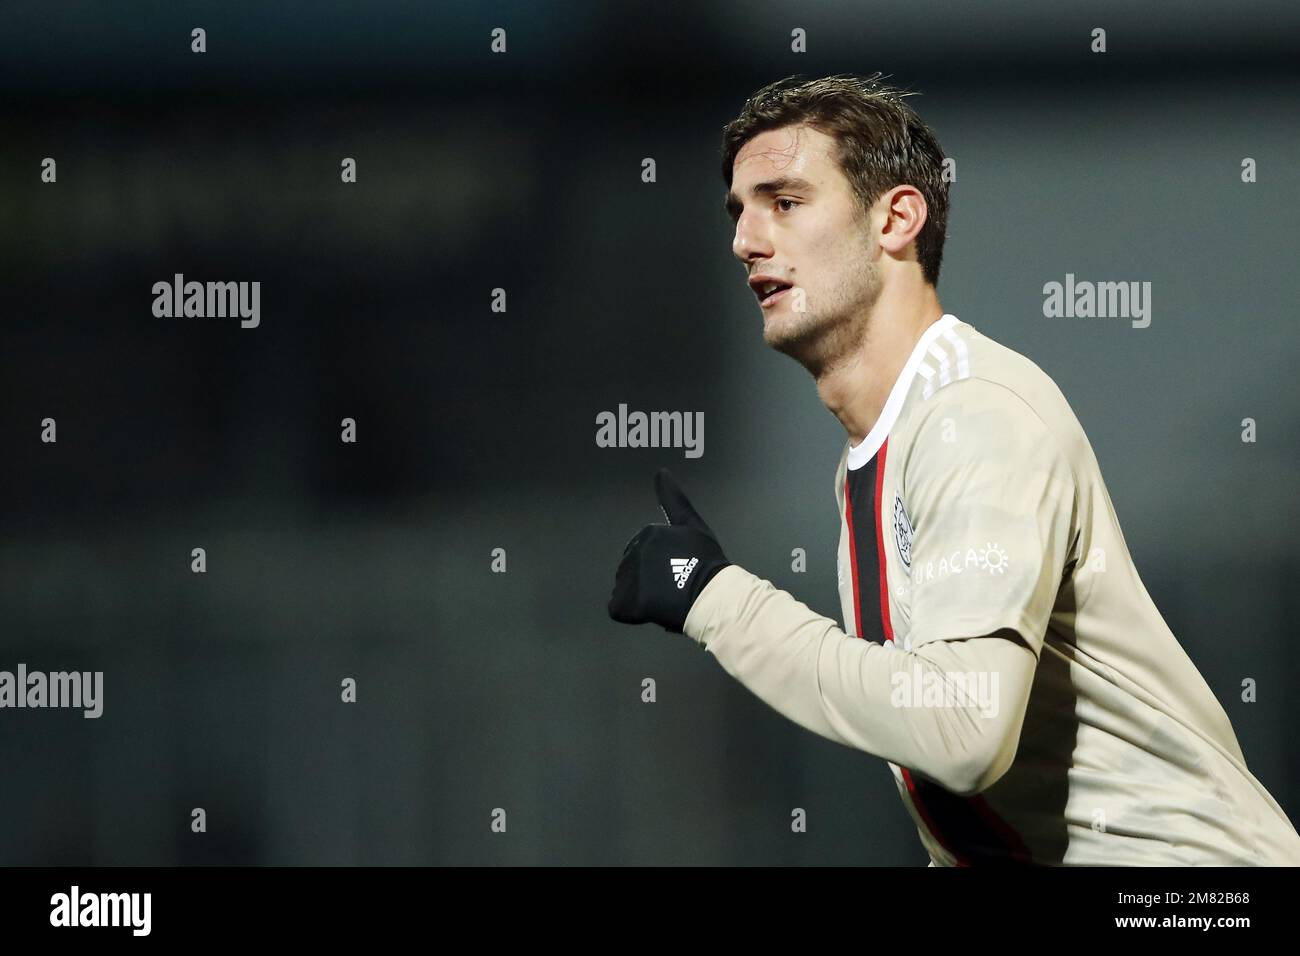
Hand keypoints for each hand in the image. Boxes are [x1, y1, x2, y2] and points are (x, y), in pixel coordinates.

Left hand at [607, 468, 730, 632]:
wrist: (711, 595)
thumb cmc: (706, 563)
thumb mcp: (692, 525)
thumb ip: (673, 498)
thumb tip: (661, 470)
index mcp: (647, 534)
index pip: (645, 553)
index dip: (662, 567)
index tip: (679, 572)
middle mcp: (632, 552)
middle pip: (633, 571)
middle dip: (649, 581)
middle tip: (673, 588)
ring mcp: (626, 578)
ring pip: (626, 589)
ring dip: (641, 596)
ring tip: (665, 600)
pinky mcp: (624, 602)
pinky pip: (619, 609)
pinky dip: (632, 613)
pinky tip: (651, 611)